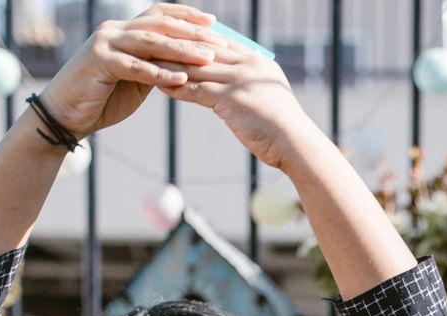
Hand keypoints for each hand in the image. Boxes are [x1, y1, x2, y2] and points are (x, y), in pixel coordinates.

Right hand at [36, 4, 218, 138]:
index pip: (159, 15)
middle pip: (159, 25)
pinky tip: (182, 78)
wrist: (66, 115)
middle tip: (221, 41)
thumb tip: (183, 64)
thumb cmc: (102, 98)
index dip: (186, 15)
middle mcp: (114, 30)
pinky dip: (159, 73)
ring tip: (208, 57)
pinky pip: (135, 67)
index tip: (214, 22)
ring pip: (150, 42)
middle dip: (192, 32)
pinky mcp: (99, 62)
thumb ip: (153, 65)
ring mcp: (105, 43)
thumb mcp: (134, 79)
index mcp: (124, 30)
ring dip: (181, 49)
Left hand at [159, 43, 324, 172]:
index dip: (197, 41)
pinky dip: (177, 87)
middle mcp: (248, 65)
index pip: (221, 44)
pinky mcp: (231, 98)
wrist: (296, 144)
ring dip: (172, 65)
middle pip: (205, 51)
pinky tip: (160, 86)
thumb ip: (253, 88)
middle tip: (155, 46)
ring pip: (197, 68)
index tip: (176, 39)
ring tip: (149, 64)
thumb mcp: (269, 100)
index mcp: (258, 62)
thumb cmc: (284, 129)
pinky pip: (197, 89)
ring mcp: (240, 80)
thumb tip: (240, 92)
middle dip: (178, 47)